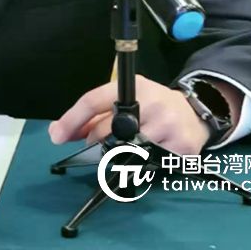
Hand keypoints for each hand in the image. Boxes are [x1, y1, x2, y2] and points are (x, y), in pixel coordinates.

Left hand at [48, 74, 210, 155]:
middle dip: (93, 141)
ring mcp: (168, 125)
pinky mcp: (181, 146)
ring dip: (117, 155)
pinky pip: (149, 163)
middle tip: (91, 146)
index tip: (56, 136)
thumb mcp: (126, 99)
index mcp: (132, 86)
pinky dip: (141, 163)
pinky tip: (148, 153)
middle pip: (106, 129)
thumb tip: (60, 131)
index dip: (72, 119)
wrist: (194, 113)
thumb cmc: (152, 105)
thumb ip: (95, 115)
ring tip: (123, 148)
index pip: (93, 100)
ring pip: (126, 150)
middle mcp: (150, 102)